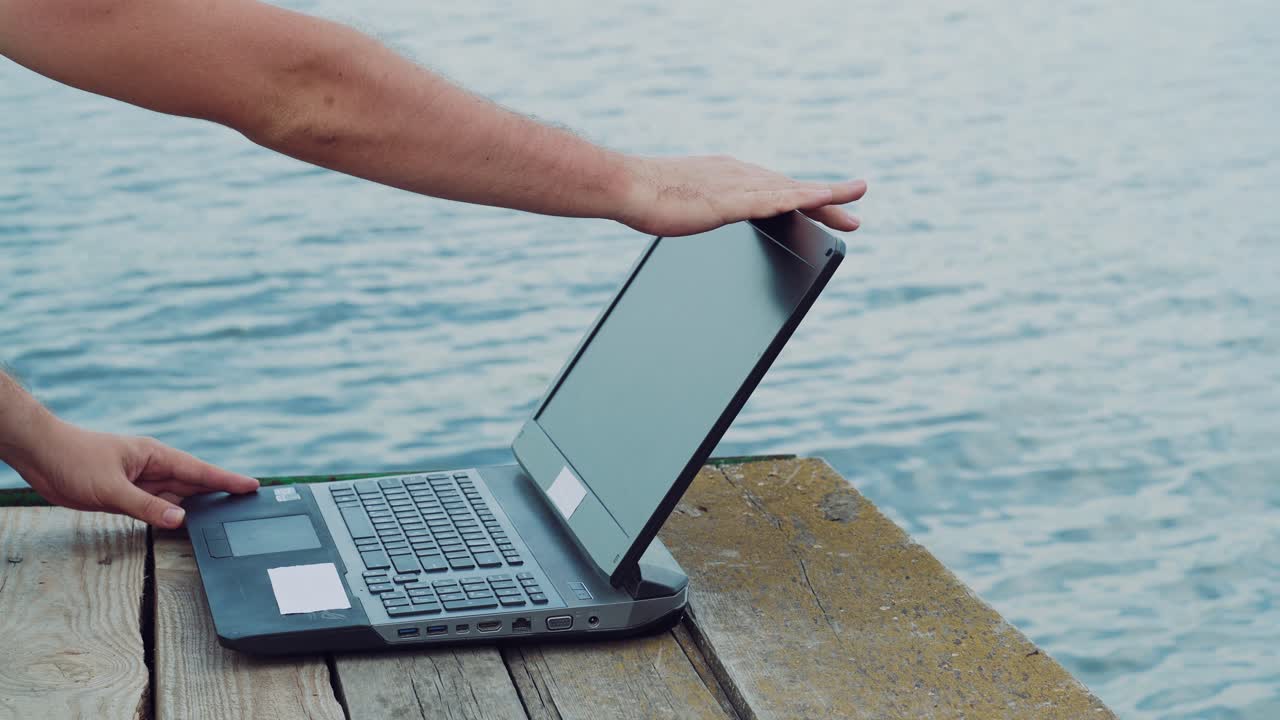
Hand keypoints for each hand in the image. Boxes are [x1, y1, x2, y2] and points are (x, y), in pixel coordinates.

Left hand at [10, 416, 258, 528]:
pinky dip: (170, 514)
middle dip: (220, 492)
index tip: (253, 486)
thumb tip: (179, 519)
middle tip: (248, 504)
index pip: (200, 471)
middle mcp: (152, 468)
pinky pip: (156, 506)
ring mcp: (139, 481)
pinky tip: (181, 522)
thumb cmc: (72, 459)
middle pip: (193, 484)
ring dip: (196, 506)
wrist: (39, 454)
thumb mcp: (111, 488)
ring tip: (224, 516)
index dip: (227, 480)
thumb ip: (146, 506)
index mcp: (155, 456)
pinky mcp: (125, 494)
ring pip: (175, 496)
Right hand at [615, 155, 867, 236]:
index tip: (824, 206)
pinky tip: (822, 201)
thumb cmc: (644, 197)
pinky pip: (775, 199)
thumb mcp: (682, 202)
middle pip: (792, 189)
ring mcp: (737, 185)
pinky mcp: (731, 200)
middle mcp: (739, 175)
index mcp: (728, 176)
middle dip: (826, 202)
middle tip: (855, 217)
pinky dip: (802, 199)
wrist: (625, 185)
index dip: (803, 197)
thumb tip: (700, 215)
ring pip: (792, 192)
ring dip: (826, 200)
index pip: (775, 188)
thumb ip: (700, 207)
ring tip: (854, 213)